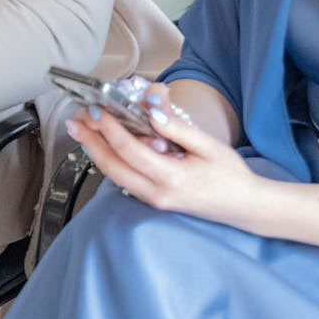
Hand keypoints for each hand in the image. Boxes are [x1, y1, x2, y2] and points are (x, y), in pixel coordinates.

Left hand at [66, 82, 266, 229]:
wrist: (245, 207)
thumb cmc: (231, 175)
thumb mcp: (210, 146)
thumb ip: (179, 129)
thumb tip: (152, 112)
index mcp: (172, 178)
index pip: (130, 150)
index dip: (110, 128)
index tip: (96, 110)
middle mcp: (157, 193)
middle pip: (112, 167)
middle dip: (90, 143)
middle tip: (74, 122)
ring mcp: (154, 201)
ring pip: (115, 176)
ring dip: (96, 153)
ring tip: (82, 132)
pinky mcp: (154, 202)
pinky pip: (125, 181)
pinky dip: (111, 163)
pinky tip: (103, 147)